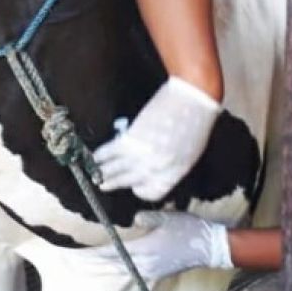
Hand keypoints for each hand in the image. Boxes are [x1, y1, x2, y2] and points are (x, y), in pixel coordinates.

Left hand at [85, 211, 232, 282]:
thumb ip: (148, 218)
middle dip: (96, 261)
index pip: (114, 253)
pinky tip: (118, 262)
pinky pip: (133, 271)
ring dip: (108, 264)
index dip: (95, 253)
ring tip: (93, 261)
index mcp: (146, 250)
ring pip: (123, 269)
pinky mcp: (159, 272)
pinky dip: (121, 266)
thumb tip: (133, 218)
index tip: (79, 252)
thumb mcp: (168, 218)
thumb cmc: (191, 230)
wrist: (212, 248)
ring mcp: (152, 270)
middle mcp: (146, 264)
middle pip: (115, 264)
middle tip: (79, 258)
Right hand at [93, 76, 220, 199]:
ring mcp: (142, 155)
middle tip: (103, 184)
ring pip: (115, 169)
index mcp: (174, 173)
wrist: (193, 98)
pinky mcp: (131, 139)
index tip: (133, 186)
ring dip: (102, 172)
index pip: (152, 192)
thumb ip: (171, 165)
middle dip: (114, 183)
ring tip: (95, 175)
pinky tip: (94, 158)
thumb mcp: (189, 152)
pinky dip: (100, 156)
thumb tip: (155, 168)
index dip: (140, 190)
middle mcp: (156, 168)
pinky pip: (110, 152)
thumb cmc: (196, 121)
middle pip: (129, 181)